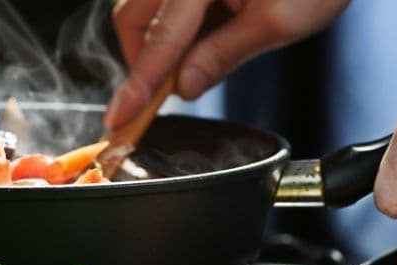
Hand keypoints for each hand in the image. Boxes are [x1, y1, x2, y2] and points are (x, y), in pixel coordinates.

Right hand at [104, 0, 349, 128]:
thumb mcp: (278, 22)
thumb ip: (224, 55)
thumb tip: (186, 87)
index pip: (158, 42)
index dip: (137, 86)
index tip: (118, 119)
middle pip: (133, 18)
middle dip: (144, 60)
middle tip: (165, 93)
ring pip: (148, 9)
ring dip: (164, 42)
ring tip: (203, 58)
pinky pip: (170, 1)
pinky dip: (181, 26)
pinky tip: (213, 34)